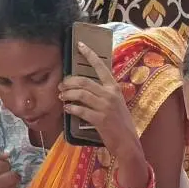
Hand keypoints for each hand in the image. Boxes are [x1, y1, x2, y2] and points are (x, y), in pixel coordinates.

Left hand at [59, 43, 141, 159]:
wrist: (127, 141)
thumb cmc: (119, 123)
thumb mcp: (115, 103)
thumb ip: (103, 94)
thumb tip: (85, 87)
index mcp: (114, 88)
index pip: (101, 66)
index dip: (90, 55)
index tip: (80, 45)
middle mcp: (110, 94)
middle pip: (84, 81)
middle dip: (69, 82)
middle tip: (61, 85)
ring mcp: (105, 106)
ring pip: (81, 94)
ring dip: (68, 94)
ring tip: (61, 96)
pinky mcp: (100, 119)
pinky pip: (80, 110)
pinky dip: (71, 109)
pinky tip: (66, 109)